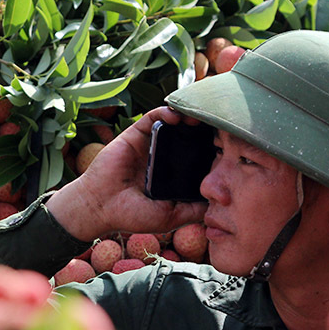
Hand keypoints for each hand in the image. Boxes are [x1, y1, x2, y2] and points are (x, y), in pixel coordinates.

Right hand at [46, 106, 208, 240]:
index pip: (197, 158)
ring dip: (188, 118)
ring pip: (173, 124)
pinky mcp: (135, 135)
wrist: (100, 208)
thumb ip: (193, 211)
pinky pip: (152, 118)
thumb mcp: (170, 217)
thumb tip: (220, 207)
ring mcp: (150, 145)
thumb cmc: (132, 215)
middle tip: (221, 127)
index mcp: (173, 175)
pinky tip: (177, 117)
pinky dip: (165, 113)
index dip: (212, 151)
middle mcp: (164, 157)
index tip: (228, 147)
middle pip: (189, 137)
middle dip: (204, 130)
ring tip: (202, 117)